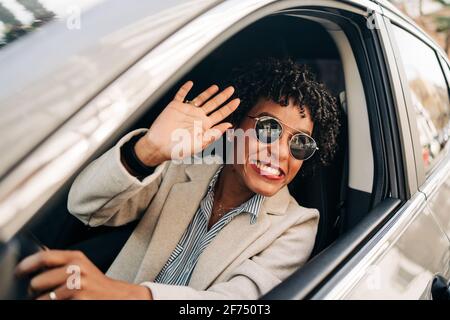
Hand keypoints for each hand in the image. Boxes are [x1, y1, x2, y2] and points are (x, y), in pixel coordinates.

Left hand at [15, 250, 151, 299]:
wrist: (119, 296)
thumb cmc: (96, 283)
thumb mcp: (81, 265)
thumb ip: (61, 260)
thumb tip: (38, 253)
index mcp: (76, 257)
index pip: (44, 257)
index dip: (26, 265)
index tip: (18, 272)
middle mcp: (77, 269)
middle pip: (38, 281)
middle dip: (33, 290)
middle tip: (35, 292)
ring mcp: (79, 286)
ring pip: (44, 298)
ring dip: (42, 301)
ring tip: (51, 299)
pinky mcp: (81, 300)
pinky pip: (55, 305)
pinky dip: (54, 304)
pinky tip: (63, 302)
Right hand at [135, 81, 239, 165]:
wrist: (159, 146)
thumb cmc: (178, 149)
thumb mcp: (199, 144)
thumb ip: (214, 134)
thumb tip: (228, 125)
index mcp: (204, 126)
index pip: (220, 115)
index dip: (229, 108)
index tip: (237, 101)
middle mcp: (197, 117)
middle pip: (213, 104)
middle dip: (223, 97)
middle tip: (231, 90)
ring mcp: (187, 111)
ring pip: (200, 99)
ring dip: (208, 92)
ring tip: (217, 87)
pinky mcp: (175, 107)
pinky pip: (181, 95)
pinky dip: (185, 89)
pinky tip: (190, 83)